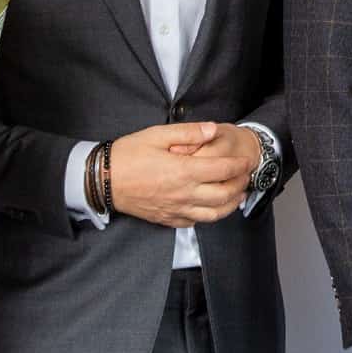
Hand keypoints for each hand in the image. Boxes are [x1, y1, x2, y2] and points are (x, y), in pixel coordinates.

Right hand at [110, 122, 256, 227]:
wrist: (103, 180)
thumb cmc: (128, 155)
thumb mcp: (157, 134)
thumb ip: (188, 132)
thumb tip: (212, 129)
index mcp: (184, 171)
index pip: (224, 170)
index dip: (240, 165)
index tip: (248, 160)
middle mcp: (184, 194)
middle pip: (225, 194)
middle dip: (240, 185)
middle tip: (246, 176)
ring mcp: (176, 209)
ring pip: (214, 214)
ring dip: (231, 204)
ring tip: (238, 194)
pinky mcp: (167, 219)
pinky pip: (195, 222)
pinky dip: (209, 216)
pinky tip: (211, 207)